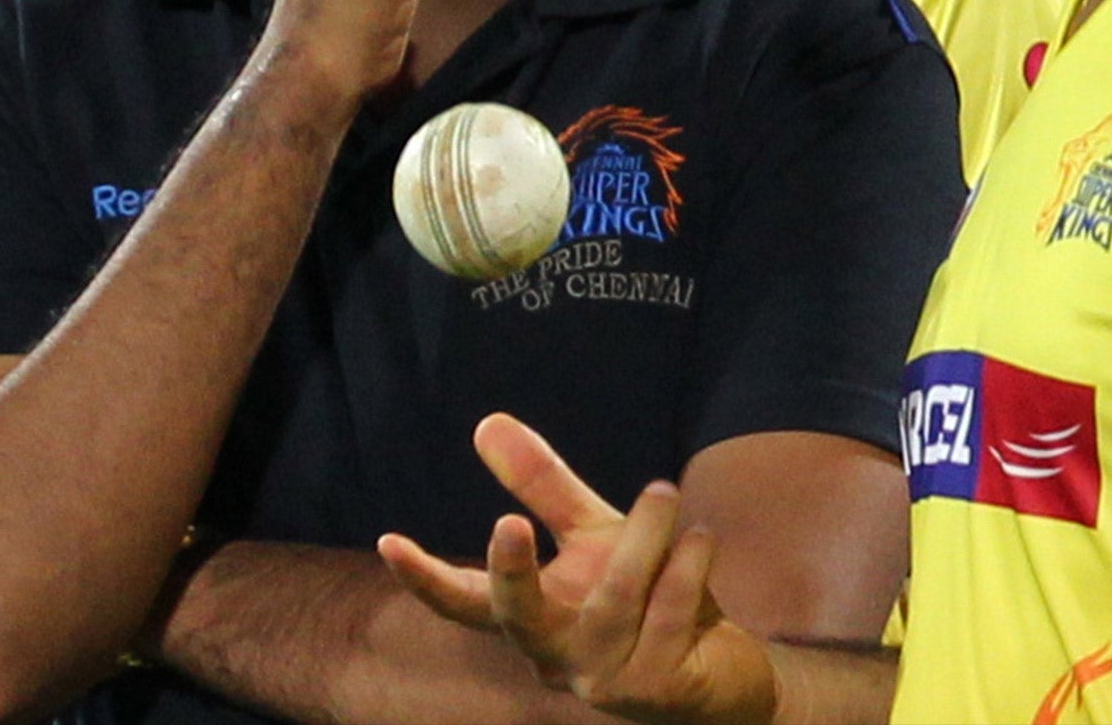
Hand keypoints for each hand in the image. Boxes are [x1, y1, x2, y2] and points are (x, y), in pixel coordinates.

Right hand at [379, 414, 778, 724]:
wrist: (722, 670)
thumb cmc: (645, 597)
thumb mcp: (592, 535)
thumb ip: (541, 485)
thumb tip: (485, 422)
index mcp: (533, 620)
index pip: (468, 601)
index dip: (426, 577)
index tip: (390, 542)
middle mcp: (557, 658)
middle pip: (520, 619)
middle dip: (512, 574)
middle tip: (507, 521)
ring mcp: (604, 680)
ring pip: (613, 600)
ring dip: (642, 538)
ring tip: (664, 490)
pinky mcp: (656, 690)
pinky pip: (666, 614)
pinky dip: (685, 566)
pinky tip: (700, 537)